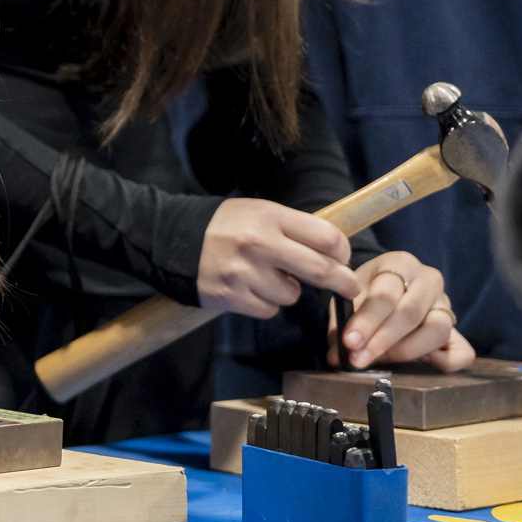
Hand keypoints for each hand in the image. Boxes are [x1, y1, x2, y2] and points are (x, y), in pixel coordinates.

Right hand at [197, 196, 359, 316]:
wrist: (171, 239)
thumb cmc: (224, 226)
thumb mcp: (258, 212)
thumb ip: (293, 228)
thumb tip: (334, 252)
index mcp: (269, 217)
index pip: (326, 237)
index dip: (342, 250)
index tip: (343, 257)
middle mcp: (258, 243)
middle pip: (321, 270)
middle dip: (344, 282)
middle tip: (351, 287)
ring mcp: (243, 272)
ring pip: (292, 294)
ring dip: (289, 290)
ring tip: (267, 277)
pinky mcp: (231, 296)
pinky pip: (269, 309)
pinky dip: (266, 302)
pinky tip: (250, 288)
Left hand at [333, 252, 475, 371]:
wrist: (386, 287)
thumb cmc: (366, 292)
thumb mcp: (349, 298)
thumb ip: (341, 325)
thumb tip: (338, 356)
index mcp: (399, 263)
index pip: (386, 294)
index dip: (367, 321)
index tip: (350, 343)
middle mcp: (428, 280)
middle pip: (411, 313)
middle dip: (382, 340)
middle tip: (359, 358)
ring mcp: (446, 304)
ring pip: (438, 330)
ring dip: (407, 351)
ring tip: (382, 358)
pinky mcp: (457, 330)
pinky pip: (462, 352)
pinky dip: (444, 362)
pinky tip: (420, 363)